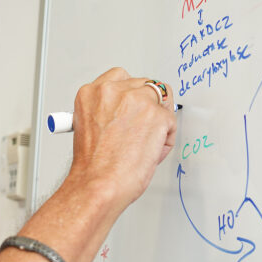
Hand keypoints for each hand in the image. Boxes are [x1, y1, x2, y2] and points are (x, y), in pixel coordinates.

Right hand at [68, 68, 177, 210]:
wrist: (98, 184)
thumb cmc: (93, 166)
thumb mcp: (90, 128)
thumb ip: (108, 113)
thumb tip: (128, 114)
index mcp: (92, 93)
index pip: (122, 78)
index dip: (131, 94)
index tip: (132, 108)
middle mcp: (113, 90)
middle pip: (146, 85)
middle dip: (149, 106)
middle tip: (143, 130)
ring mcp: (137, 100)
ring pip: (162, 100)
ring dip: (159, 120)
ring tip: (145, 143)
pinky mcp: (157, 116)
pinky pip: (171, 123)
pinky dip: (165, 139)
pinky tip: (149, 152)